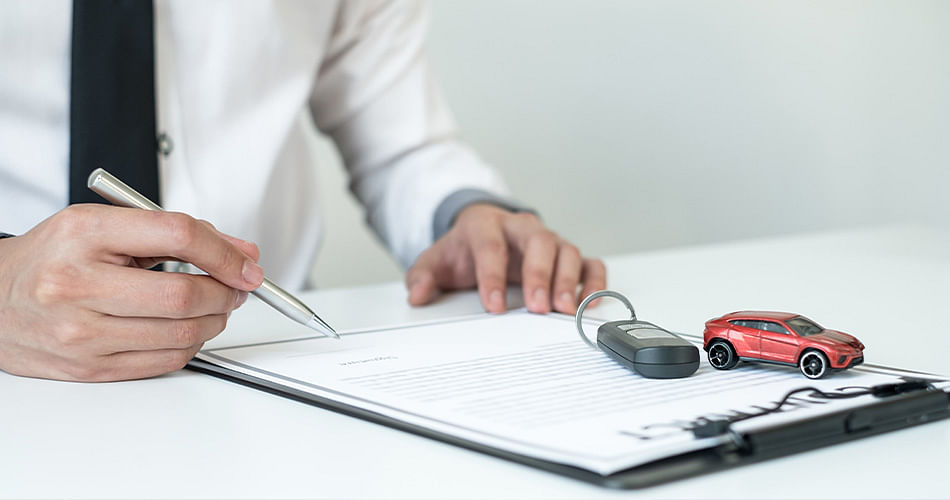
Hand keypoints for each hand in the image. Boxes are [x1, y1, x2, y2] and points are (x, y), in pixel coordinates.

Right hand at [0, 204, 262, 381]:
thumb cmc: (52, 258)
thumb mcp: (103, 224)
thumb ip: (174, 233)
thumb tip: (240, 253)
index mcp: (84, 235)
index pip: (177, 235)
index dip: (224, 252)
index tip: (247, 264)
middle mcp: (78, 285)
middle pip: (184, 294)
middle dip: (226, 291)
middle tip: (235, 286)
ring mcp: (81, 332)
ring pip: (181, 333)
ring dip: (215, 320)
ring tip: (214, 306)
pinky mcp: (89, 367)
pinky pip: (164, 361)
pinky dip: (191, 344)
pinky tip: (188, 328)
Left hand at [406, 204, 605, 313]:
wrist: (482, 232)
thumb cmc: (464, 250)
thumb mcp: (436, 260)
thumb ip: (423, 277)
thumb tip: (417, 295)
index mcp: (486, 225)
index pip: (491, 246)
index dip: (492, 276)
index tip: (493, 306)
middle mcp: (522, 228)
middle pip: (538, 242)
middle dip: (539, 275)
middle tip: (538, 307)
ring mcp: (548, 241)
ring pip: (566, 250)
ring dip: (568, 280)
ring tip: (564, 310)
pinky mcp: (565, 256)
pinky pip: (589, 263)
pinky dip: (594, 281)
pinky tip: (587, 304)